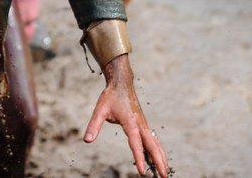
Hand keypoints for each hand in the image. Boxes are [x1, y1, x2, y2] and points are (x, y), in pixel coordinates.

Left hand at [84, 53, 167, 176]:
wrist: (121, 83)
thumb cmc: (110, 97)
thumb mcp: (99, 110)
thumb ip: (93, 125)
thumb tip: (86, 140)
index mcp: (130, 122)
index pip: (136, 144)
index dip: (139, 158)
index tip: (142, 172)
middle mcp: (140, 124)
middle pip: (153, 145)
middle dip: (158, 161)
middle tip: (164, 176)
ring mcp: (144, 124)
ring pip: (156, 143)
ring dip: (161, 157)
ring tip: (165, 172)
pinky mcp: (144, 124)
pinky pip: (154, 139)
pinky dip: (159, 150)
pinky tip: (160, 158)